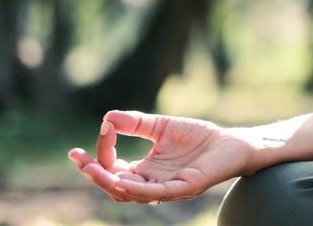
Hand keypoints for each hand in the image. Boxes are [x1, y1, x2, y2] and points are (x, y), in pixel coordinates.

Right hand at [68, 110, 256, 203]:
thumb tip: (107, 118)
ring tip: (94, 169)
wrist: (233, 143)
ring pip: (132, 194)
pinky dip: (138, 189)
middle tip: (79, 159)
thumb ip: (136, 123)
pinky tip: (123, 180)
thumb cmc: (200, 138)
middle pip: (115, 187)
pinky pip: (158, 193)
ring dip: (110, 183)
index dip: (102, 155)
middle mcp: (153, 184)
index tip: (103, 129)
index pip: (114, 170)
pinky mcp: (186, 187)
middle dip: (95, 174)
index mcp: (146, 171)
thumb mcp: (162, 126)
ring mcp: (168, 188)